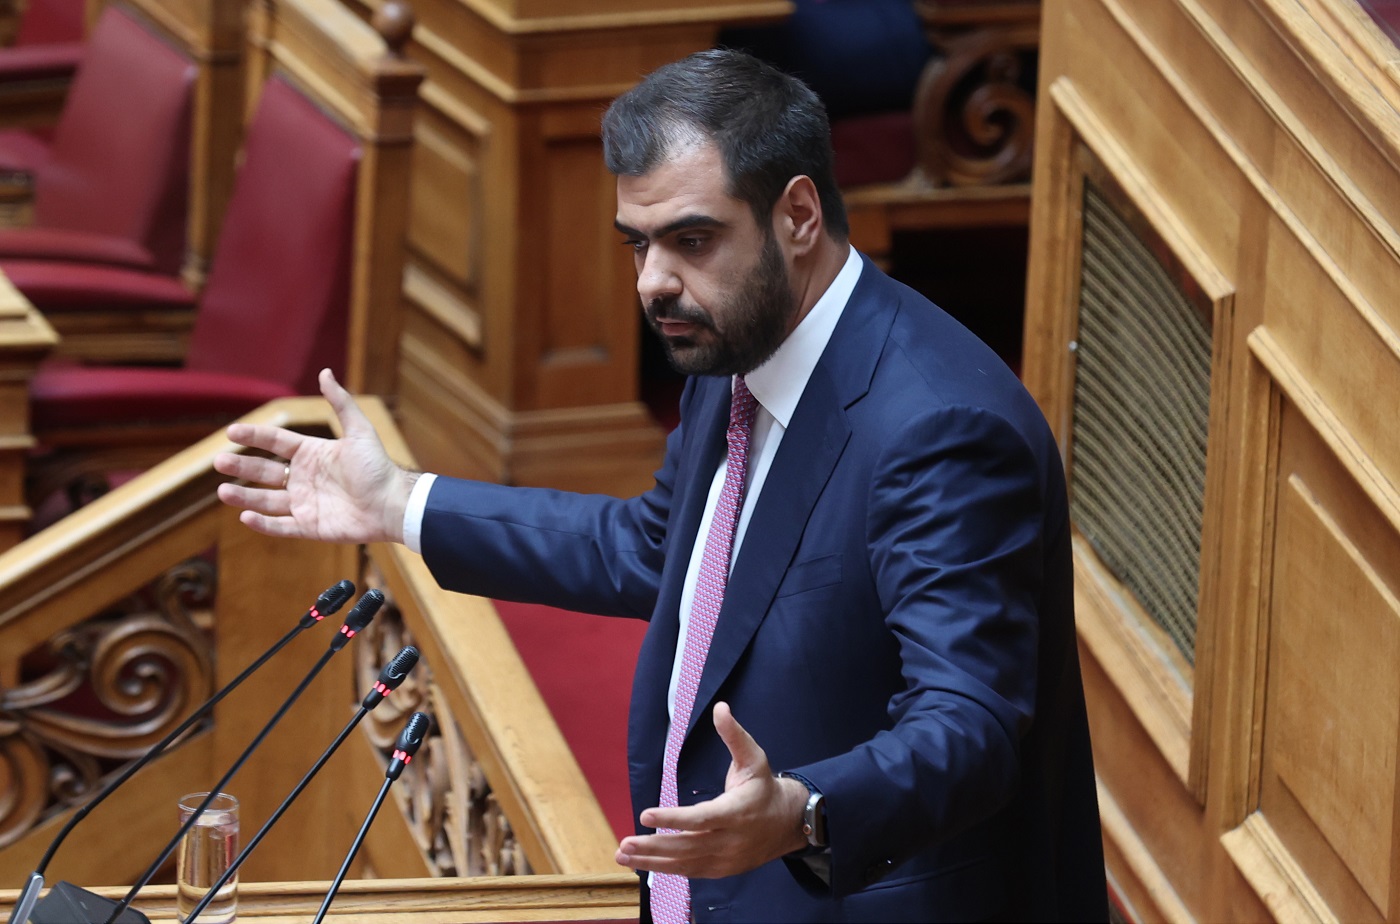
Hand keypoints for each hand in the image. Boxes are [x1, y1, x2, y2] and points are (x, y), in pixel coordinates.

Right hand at [213, 368, 417, 544]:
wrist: (393, 504)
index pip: (276, 442)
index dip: (254, 436)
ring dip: (244, 495)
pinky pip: (281, 526)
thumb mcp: (359, 431)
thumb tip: (325, 372)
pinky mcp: (310, 526)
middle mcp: (304, 478)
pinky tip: (245, 517)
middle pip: (265, 471)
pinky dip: (263, 523)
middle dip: (241, 466)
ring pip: (267, 500)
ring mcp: (305, 503)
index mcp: (312, 454)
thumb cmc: (378, 467)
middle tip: (218, 461)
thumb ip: (341, 403)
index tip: (231, 432)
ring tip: (223, 491)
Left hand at [615, 702, 808, 878]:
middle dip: (654, 845)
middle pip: (688, 847)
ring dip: (652, 861)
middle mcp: (731, 840)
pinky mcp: (721, 870)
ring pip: (685, 863)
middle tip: (625, 843)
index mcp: (737, 812)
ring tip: (623, 854)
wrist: (787, 823)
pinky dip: (664, 868)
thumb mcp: (754, 757)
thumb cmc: (763, 786)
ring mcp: (726, 859)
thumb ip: (734, 735)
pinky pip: (690, 871)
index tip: (645, 814)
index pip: (701, 819)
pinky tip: (642, 862)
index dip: (673, 818)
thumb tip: (720, 707)